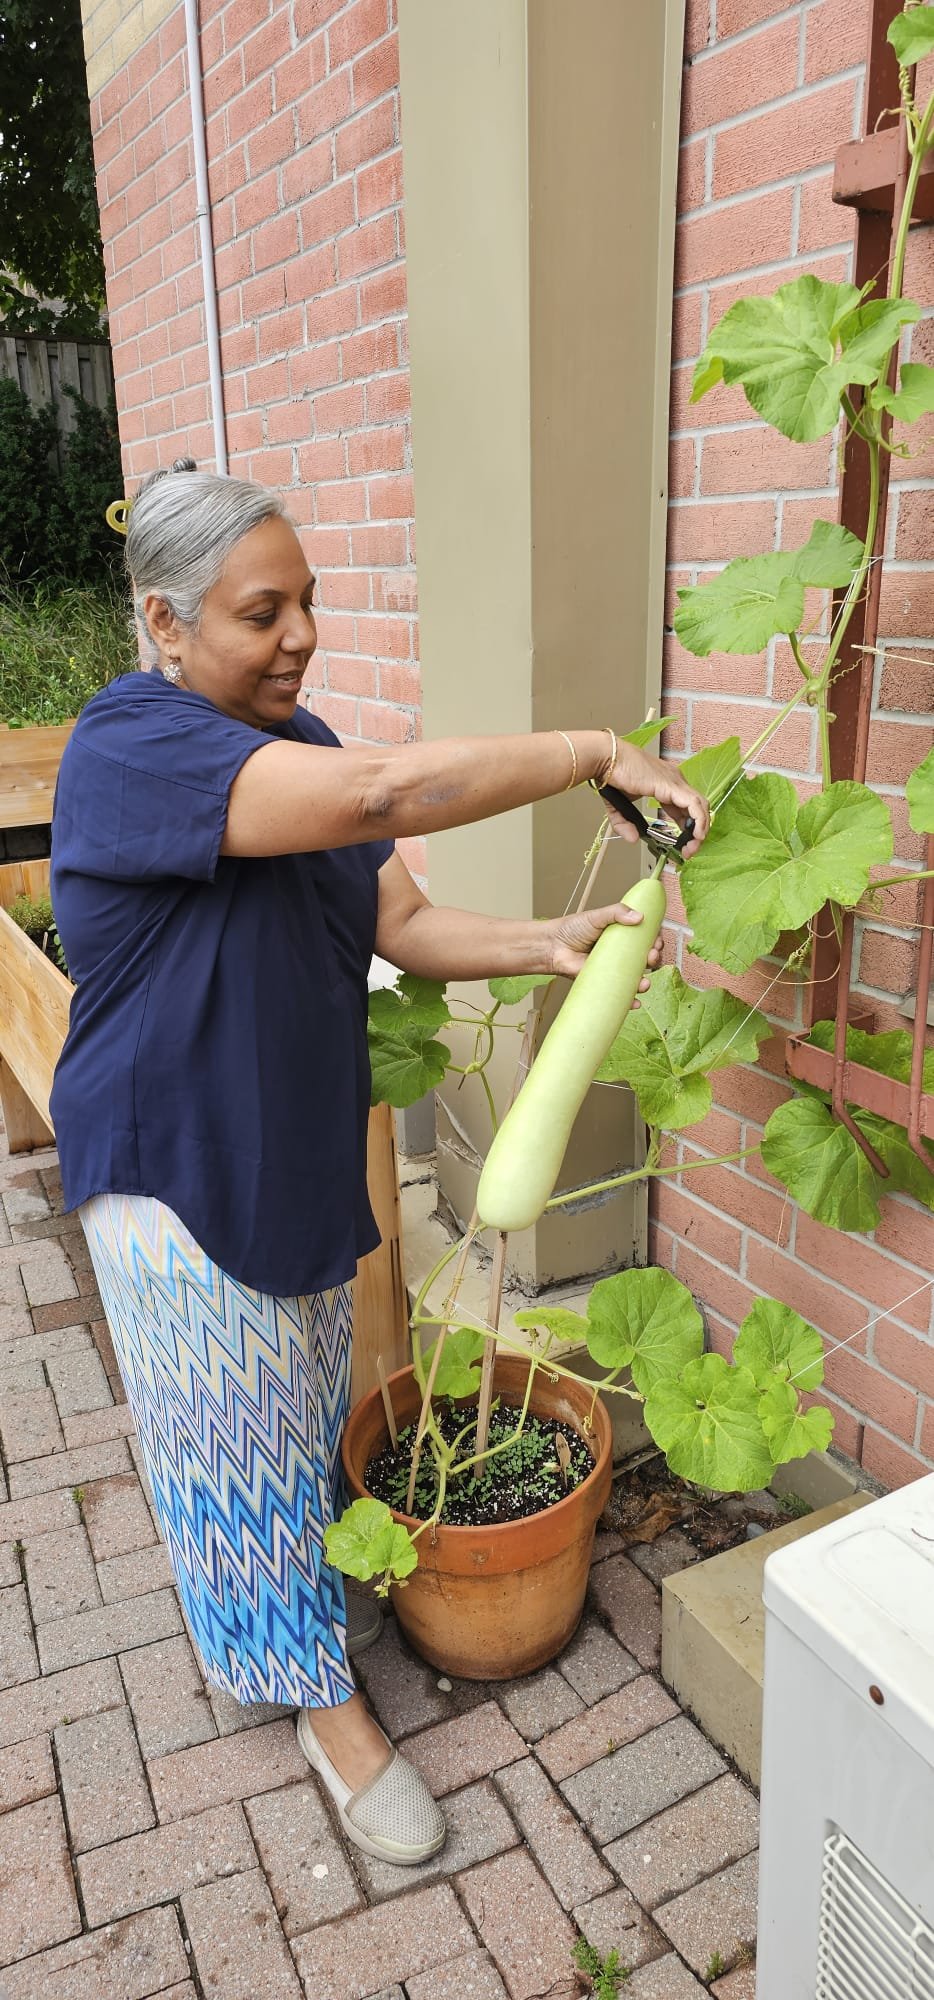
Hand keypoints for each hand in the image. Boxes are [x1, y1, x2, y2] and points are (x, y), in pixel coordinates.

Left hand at [544, 904, 663, 992]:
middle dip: (654, 960)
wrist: (553, 946)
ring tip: (644, 982)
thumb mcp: (597, 916)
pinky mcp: (604, 983)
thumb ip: (617, 912)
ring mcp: (614, 969)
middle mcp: (621, 953)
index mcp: (622, 935)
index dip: (656, 941)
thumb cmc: (573, 929)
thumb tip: (639, 917)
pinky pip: (620, 994)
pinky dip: (630, 1001)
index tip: (657, 941)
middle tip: (651, 956)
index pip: (646, 938)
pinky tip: (635, 1002)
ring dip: (645, 983)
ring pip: (636, 979)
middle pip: (646, 959)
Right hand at [602, 741, 708, 856]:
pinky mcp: (672, 785)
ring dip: (700, 829)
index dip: (688, 827)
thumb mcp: (619, 807)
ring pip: (700, 806)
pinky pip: (694, 804)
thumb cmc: (612, 774)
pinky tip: (696, 834)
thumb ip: (625, 824)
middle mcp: (674, 780)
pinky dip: (699, 820)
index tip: (684, 843)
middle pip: (697, 807)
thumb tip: (632, 838)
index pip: (686, 807)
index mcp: (665, 784)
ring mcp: (675, 781)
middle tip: (689, 849)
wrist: (606, 759)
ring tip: (693, 846)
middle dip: (697, 831)